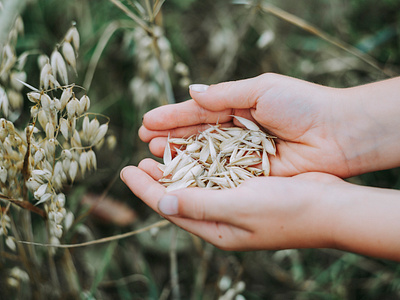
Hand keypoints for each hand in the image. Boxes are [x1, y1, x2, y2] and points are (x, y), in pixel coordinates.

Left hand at [121, 159, 399, 259]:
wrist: (329, 207)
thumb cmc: (286, 210)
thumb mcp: (239, 207)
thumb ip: (200, 204)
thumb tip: (161, 201)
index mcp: (215, 229)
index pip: (170, 207)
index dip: (145, 189)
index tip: (125, 170)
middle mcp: (221, 218)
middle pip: (179, 196)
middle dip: (156, 179)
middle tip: (137, 161)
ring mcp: (234, 203)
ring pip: (195, 184)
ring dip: (175, 168)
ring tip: (157, 152)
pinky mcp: (247, 188)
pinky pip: (214, 175)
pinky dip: (199, 162)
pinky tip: (192, 150)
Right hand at [140, 73, 354, 176]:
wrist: (337, 134)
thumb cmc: (301, 105)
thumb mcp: (260, 90)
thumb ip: (224, 94)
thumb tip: (192, 92)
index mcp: (238, 107)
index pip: (198, 112)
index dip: (173, 117)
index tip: (147, 122)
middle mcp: (237, 132)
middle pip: (197, 135)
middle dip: (171, 137)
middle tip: (145, 141)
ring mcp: (242, 154)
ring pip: (204, 156)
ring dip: (180, 156)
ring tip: (154, 156)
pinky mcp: (252, 174)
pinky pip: (221, 174)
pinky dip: (200, 174)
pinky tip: (180, 174)